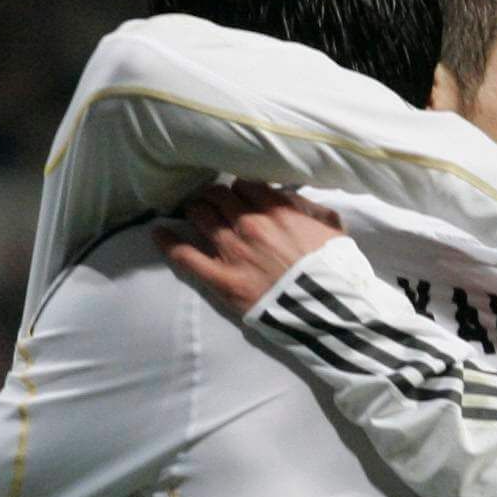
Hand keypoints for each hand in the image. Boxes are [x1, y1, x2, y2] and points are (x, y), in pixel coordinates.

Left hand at [155, 180, 346, 315]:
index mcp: (278, 210)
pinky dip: (168, 241)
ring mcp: (233, 251)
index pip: (244, 184)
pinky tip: (158, 232)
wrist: (331, 313)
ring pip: (200, 217)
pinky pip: (185, 255)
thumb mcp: (336, 232)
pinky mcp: (221, 279)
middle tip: (213, 203)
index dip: (241, 189)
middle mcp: (250, 224)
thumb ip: (313, 210)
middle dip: (214, 197)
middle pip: (218, 196)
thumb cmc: (338, 273)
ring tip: (194, 214)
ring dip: (196, 212)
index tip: (241, 196)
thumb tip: (295, 200)